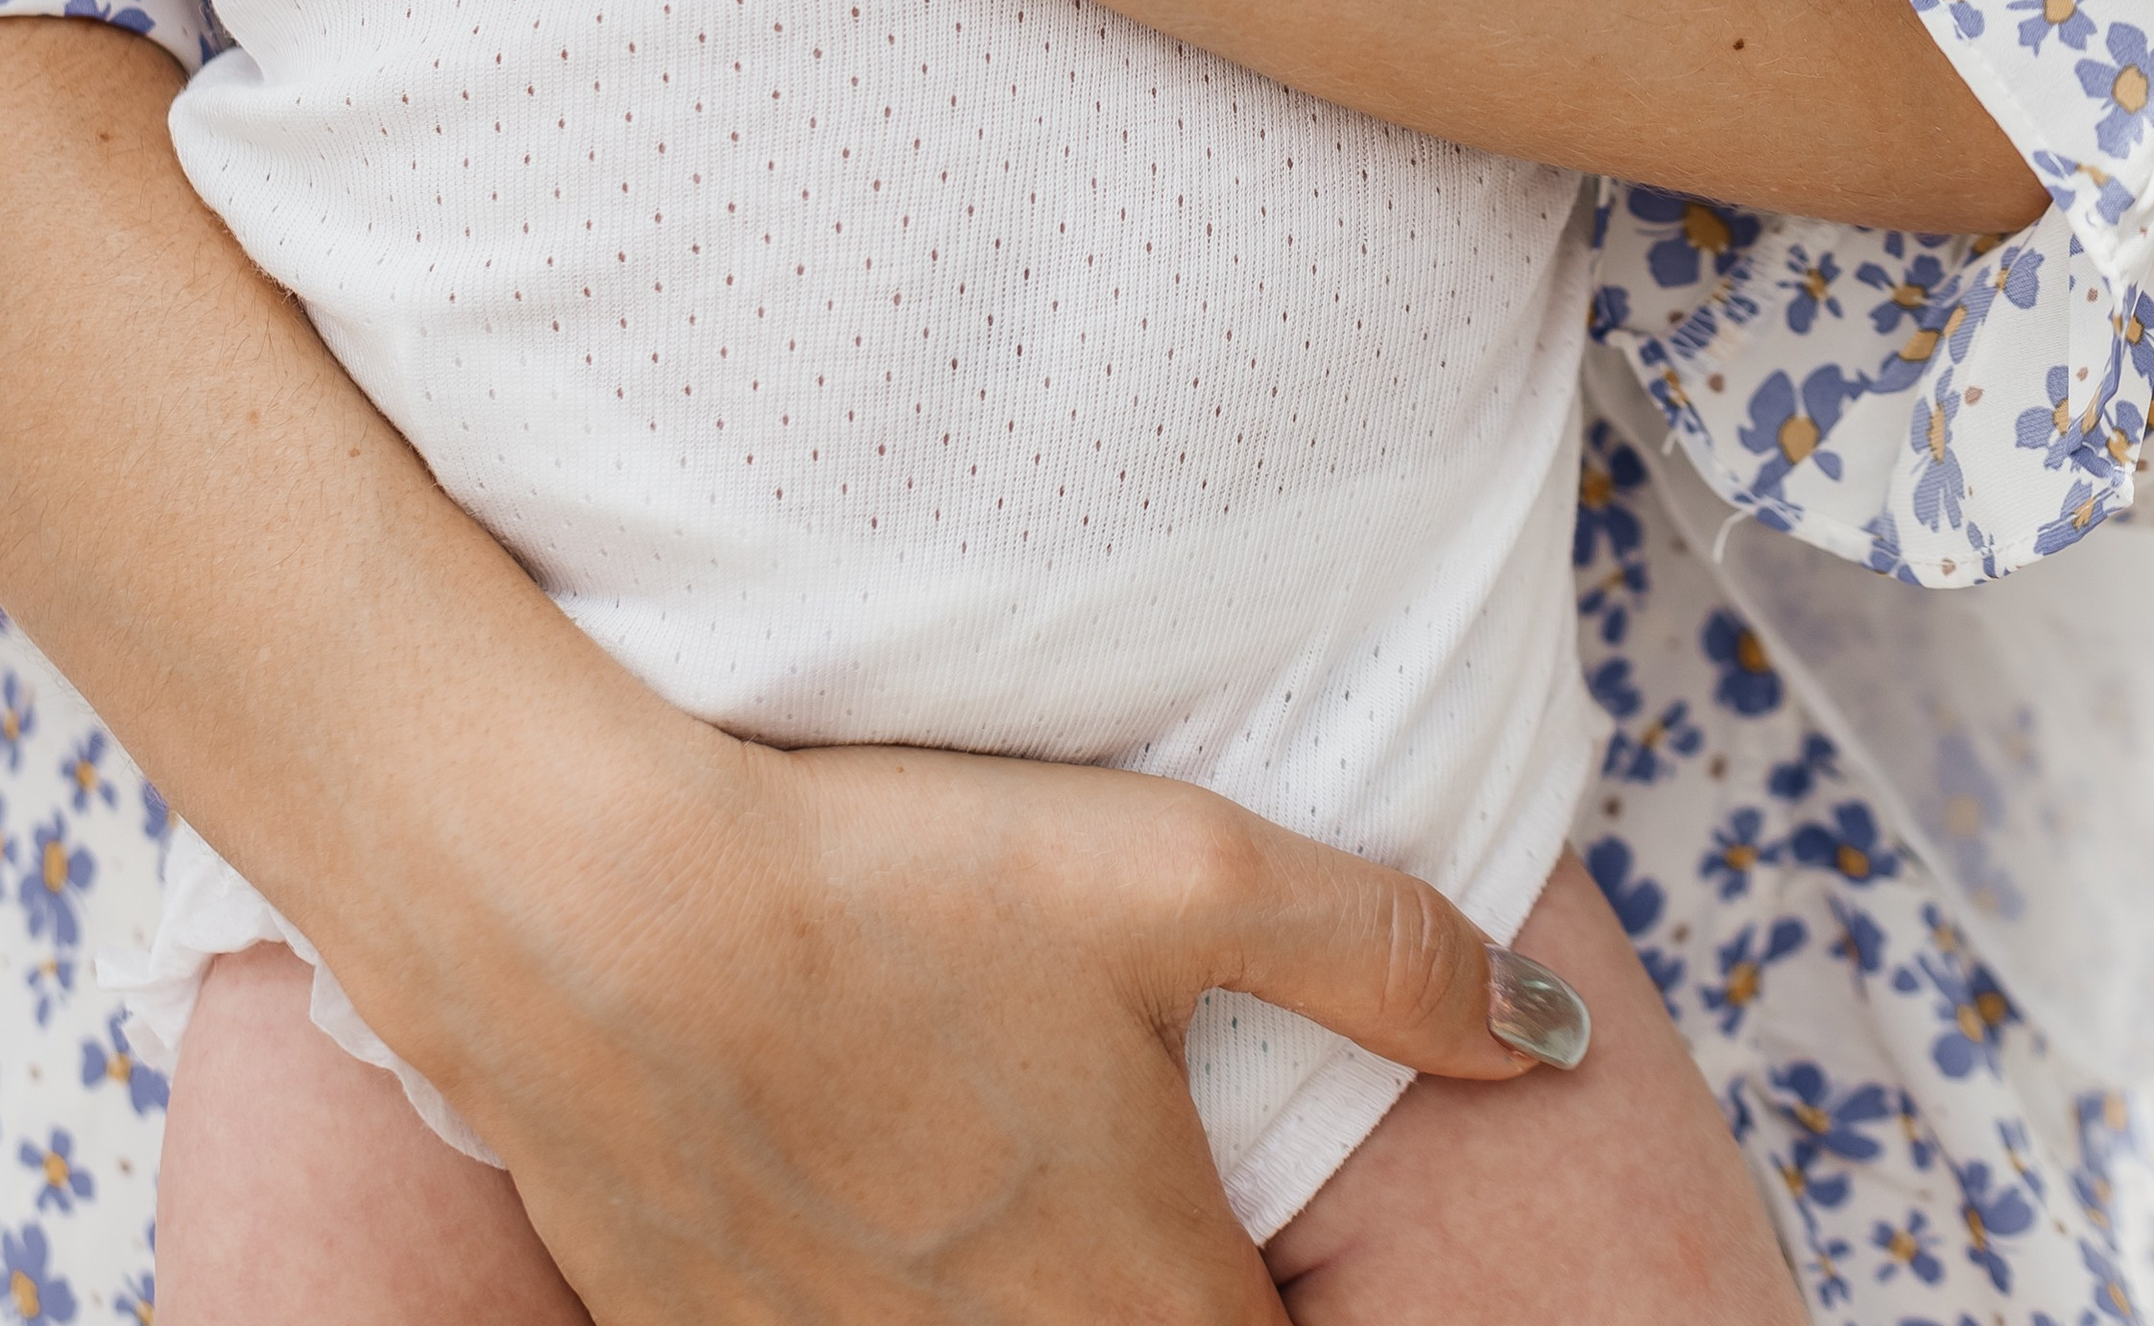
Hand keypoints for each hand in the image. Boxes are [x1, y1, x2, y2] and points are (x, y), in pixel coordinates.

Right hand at [0, 13, 1570, 1325]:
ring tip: (995, 1195)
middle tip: (1123, 1217)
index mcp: (1140, 1297)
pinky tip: (850, 1201)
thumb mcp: (1180, 873)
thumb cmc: (901, 880)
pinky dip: (859, 1297)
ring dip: (1007, 1295)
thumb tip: (1546, 1040)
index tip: (1270, 1272)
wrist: (607, 909)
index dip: (1286, 1324)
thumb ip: (1390, 956)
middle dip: (1148, 1299)